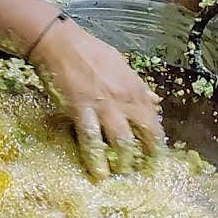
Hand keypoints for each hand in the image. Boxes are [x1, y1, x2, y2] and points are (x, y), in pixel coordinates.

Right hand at [29, 18, 163, 179]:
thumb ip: (137, 86)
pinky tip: (99, 173)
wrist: (60, 44)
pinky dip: (96, 159)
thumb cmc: (89, 51)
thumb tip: (154, 100)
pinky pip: (92, 139)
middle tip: (146, 169)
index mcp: (134, 87)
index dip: (157, 139)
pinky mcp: (81, 111)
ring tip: (123, 171)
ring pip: (121, 140)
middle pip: (144, 132)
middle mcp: (124, 98)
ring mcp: (103, 106)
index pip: (153, 119)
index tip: (157, 153)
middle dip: (148, 154)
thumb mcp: (120, 64)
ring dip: (124, 160)